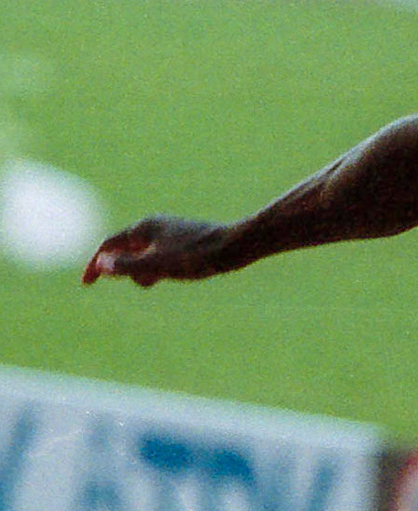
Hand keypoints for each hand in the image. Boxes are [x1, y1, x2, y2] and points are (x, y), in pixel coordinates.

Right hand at [82, 216, 232, 286]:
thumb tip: (102, 265)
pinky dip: (156, 268)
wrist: (236, 246)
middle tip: (144, 282)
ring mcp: (170, 232)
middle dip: (125, 269)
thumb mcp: (159, 265)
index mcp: (144, 228)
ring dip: (141, 270)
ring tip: (156, 280)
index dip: (96, 264)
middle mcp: (155, 226)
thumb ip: (129, 265)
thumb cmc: (197, 255)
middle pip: (125, 249)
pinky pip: (160, 255)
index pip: (109, 245)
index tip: (88, 284)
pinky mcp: (185, 240)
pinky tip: (168, 276)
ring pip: (143, 254)